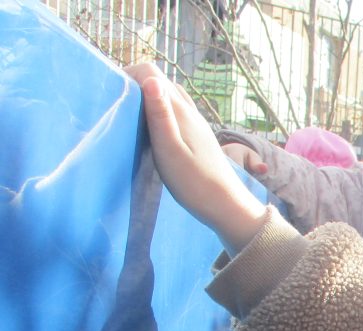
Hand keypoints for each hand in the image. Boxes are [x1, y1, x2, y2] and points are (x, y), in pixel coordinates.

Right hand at [126, 63, 267, 253]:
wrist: (227, 205)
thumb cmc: (195, 183)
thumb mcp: (170, 150)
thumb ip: (160, 115)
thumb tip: (150, 79)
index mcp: (180, 111)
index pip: (151, 72)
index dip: (128, 75)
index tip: (113, 95)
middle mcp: (190, 111)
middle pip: (159, 81)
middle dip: (135, 85)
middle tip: (118, 107)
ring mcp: (196, 123)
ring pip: (168, 96)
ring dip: (148, 98)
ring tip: (132, 118)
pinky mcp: (198, 136)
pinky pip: (176, 111)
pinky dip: (160, 111)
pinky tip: (152, 130)